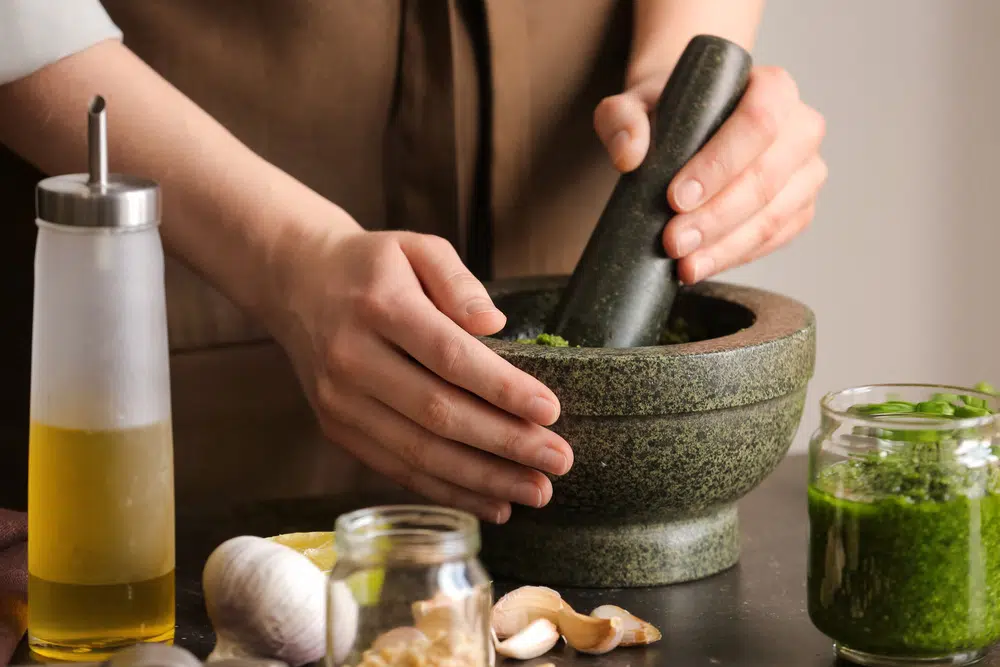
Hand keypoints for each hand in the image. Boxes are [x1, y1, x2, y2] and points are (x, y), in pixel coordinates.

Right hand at [274, 229, 573, 523]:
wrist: (295, 283)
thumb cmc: (372, 266)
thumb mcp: (417, 247)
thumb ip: (458, 281)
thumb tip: (493, 325)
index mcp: (380, 306)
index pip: (449, 356)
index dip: (502, 388)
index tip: (551, 411)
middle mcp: (353, 358)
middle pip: (438, 413)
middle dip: (505, 443)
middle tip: (558, 461)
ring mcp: (340, 401)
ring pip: (419, 452)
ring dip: (482, 479)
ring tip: (536, 491)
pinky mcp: (337, 428)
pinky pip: (397, 468)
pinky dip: (447, 491)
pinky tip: (491, 502)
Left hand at [595, 65, 826, 282]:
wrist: (688, 126)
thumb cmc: (670, 112)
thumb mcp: (635, 103)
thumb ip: (622, 118)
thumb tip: (629, 155)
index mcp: (773, 88)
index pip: (758, 122)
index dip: (719, 165)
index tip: (675, 197)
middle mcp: (801, 128)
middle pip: (767, 177)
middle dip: (716, 217)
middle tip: (673, 241)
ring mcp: (806, 171)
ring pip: (774, 216)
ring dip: (726, 246)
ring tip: (684, 264)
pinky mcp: (800, 208)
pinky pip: (775, 239)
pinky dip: (736, 256)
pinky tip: (702, 264)